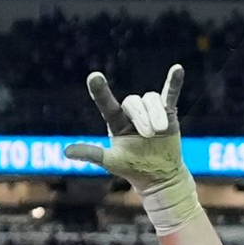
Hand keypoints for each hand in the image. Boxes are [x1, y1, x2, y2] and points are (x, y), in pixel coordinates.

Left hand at [65, 65, 200, 235]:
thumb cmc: (133, 168)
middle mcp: (131, 112)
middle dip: (142, 118)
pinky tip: (178, 69)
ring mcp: (150, 111)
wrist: (159, 175)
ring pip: (152, 99)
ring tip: (160, 131)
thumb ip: (92, 154)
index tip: (94, 77)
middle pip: (134, 102)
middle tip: (148, 135)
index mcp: (115, 121)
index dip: (100, 91)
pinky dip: (175, 82)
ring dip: (156, 115)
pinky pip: (170, 94)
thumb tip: (65, 152)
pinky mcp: (168, 113)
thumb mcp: (111, 162)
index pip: (106, 103)